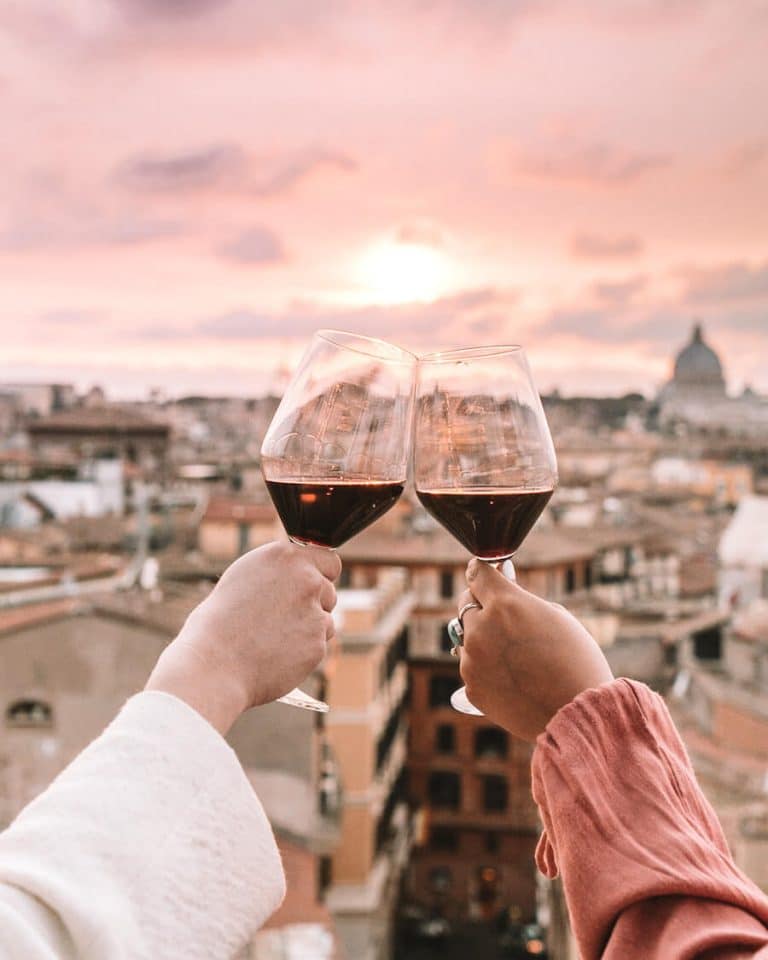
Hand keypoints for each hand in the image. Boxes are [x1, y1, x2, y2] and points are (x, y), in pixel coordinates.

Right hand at [146, 541, 340, 734]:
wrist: (213, 664)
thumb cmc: (219, 623)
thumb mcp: (246, 578)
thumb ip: (280, 573)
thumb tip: (303, 572)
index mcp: (284, 556)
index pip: (329, 560)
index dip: (320, 575)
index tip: (309, 588)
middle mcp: (305, 579)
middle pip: (329, 591)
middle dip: (313, 605)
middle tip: (279, 620)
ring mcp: (314, 611)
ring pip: (326, 620)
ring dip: (309, 630)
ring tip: (272, 638)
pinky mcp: (318, 642)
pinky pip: (318, 646)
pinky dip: (303, 652)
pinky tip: (276, 655)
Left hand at [457, 559, 612, 740]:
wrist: (578, 715)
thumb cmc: (577, 661)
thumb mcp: (555, 617)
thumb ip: (521, 600)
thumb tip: (502, 584)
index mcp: (504, 604)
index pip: (477, 574)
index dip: (483, 572)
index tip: (485, 573)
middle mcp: (481, 629)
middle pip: (466, 604)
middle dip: (482, 605)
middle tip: (505, 615)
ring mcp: (472, 660)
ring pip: (467, 637)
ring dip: (483, 638)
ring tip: (517, 656)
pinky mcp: (471, 687)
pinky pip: (473, 667)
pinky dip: (486, 667)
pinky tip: (514, 677)